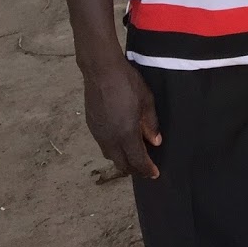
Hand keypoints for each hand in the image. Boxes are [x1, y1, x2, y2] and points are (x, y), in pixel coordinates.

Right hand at [82, 56, 160, 178]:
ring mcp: (99, 134)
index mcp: (126, 133)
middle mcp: (110, 138)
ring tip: (134, 158)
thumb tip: (155, 142)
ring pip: (110, 156)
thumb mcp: (146, 101)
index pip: (137, 159)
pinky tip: (121, 143)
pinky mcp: (92, 127)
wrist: (101, 72)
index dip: (146, 169)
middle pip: (121, 163)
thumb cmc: (128, 83)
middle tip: (145, 169)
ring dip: (122, 160)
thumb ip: (150, 124)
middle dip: (134, 169)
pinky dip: (114, 150)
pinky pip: (103, 145)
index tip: (154, 174)